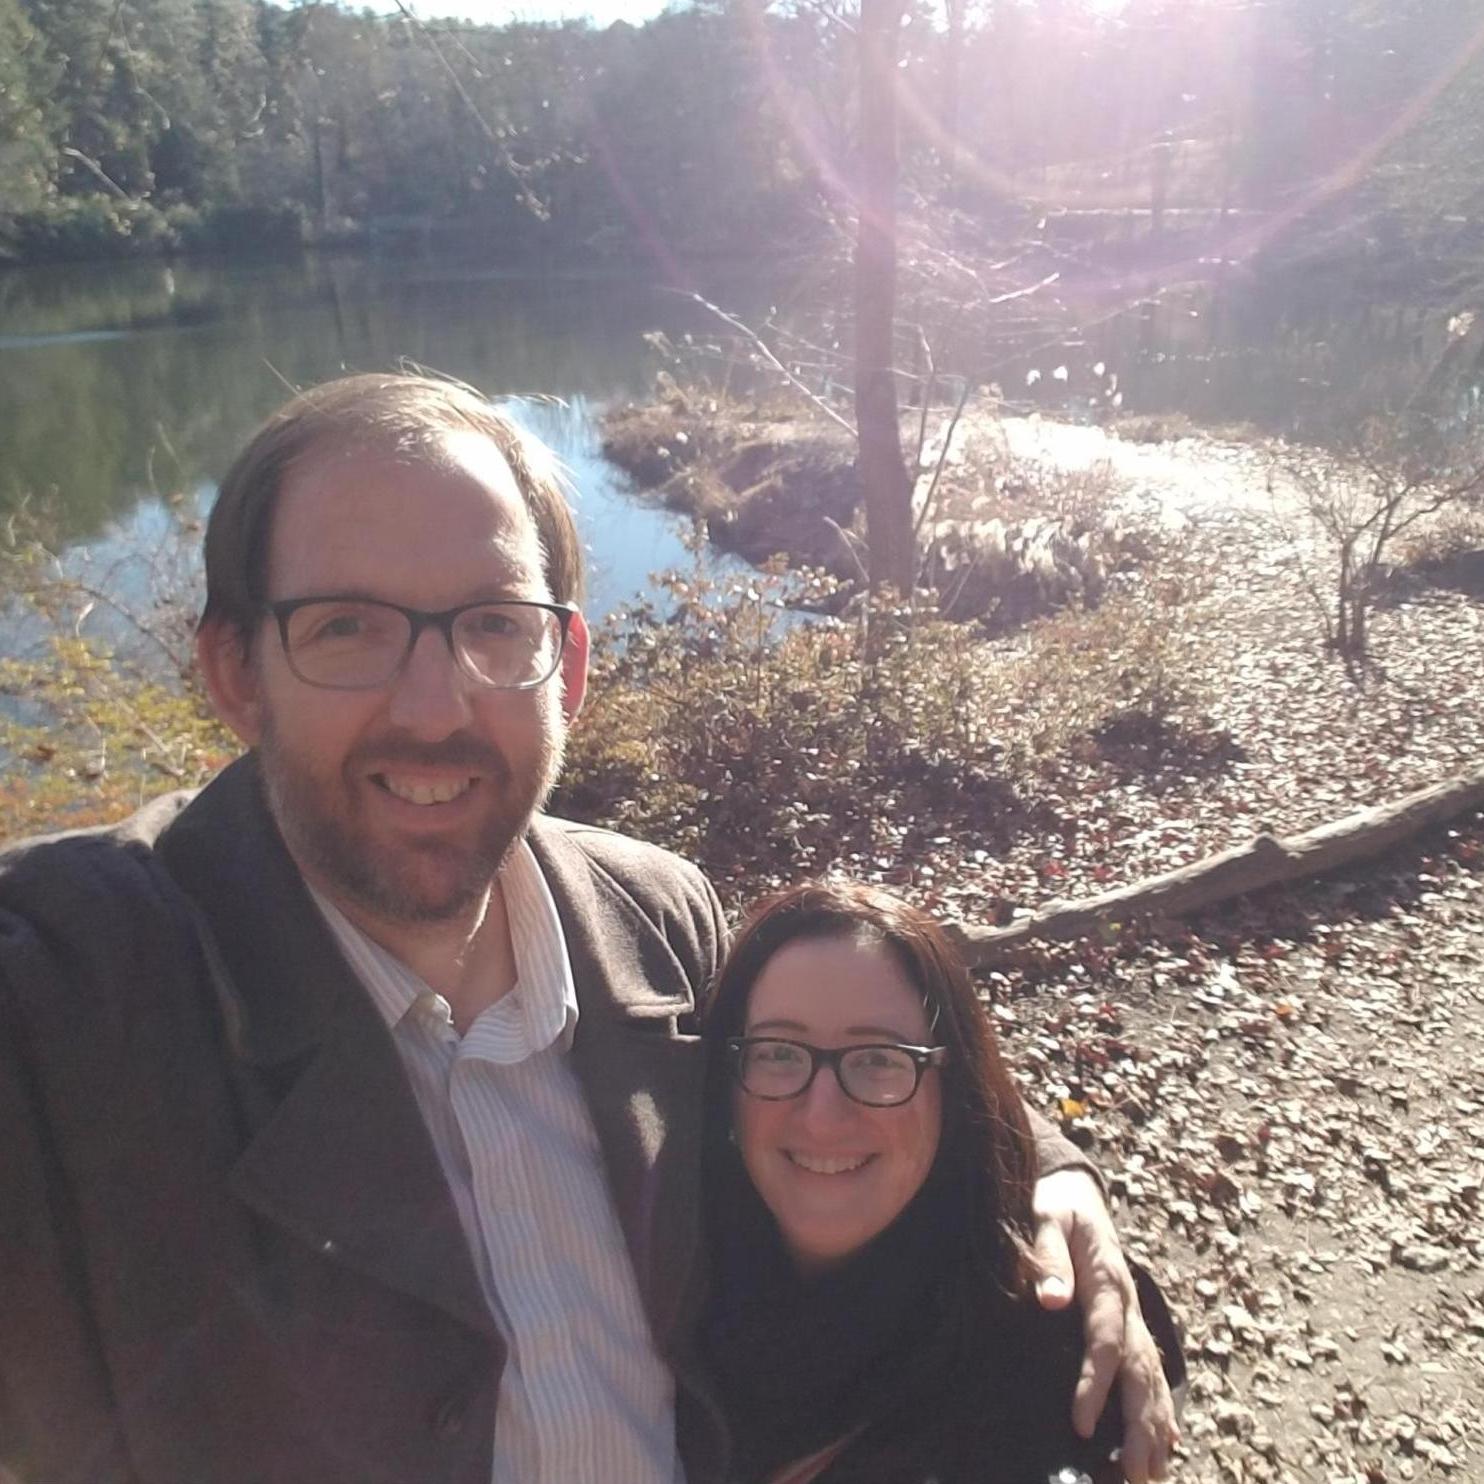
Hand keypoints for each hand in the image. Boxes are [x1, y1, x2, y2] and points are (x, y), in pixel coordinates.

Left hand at [1031, 1169, 1178, 1482]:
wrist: (1077, 1191)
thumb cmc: (1056, 1205)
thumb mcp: (1047, 1215)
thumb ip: (1049, 1255)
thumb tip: (1051, 1300)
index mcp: (1108, 1280)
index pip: (1105, 1340)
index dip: (1095, 1383)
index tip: (1081, 1424)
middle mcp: (1129, 1305)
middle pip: (1140, 1371)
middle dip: (1140, 1425)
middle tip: (1135, 1474)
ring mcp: (1136, 1317)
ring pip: (1153, 1378)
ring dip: (1155, 1428)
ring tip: (1152, 1475)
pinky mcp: (1133, 1325)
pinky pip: (1152, 1372)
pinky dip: (1161, 1410)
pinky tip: (1166, 1445)